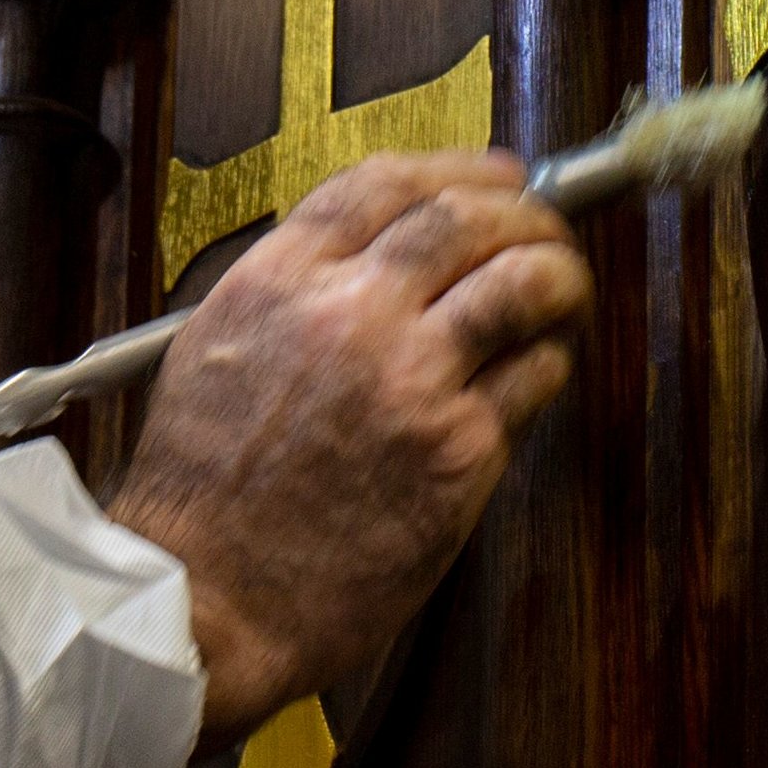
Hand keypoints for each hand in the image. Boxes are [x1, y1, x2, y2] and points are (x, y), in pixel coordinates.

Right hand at [105, 148, 591, 739]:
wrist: (206, 599)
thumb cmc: (202, 493)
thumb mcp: (214, 351)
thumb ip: (293, 292)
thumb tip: (381, 254)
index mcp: (278, 281)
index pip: (386, 182)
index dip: (457, 168)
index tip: (493, 175)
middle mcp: (348, 313)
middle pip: (466, 218)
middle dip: (523, 213)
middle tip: (544, 229)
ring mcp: (411, 380)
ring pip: (523, 283)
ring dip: (559, 275)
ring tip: (564, 288)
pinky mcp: (458, 451)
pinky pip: (534, 377)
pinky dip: (548, 362)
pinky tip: (539, 368)